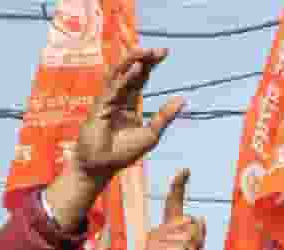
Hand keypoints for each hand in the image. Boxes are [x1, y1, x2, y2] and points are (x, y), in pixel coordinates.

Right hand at [74, 48, 182, 182]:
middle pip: (130, 72)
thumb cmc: (123, 153)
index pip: (141, 78)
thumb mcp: (151, 135)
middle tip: (159, 50)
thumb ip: (164, 117)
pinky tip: (136, 68)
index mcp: (130, 103)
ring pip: (119, 75)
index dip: (151, 64)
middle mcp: (118, 98)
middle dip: (143, 58)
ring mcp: (107, 101)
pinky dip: (125, 77)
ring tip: (145, 51)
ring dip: (132, 61)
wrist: (101, 167)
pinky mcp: (100, 107)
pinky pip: (113, 88)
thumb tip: (183, 99)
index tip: (165, 52)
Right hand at [144, 170, 204, 249]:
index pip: (174, 203)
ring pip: (187, 239)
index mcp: (171, 229)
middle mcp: (159, 231)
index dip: (179, 186)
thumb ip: (198, 236)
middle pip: (191, 223)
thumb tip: (200, 217)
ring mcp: (153, 241)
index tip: (186, 170)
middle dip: (196, 244)